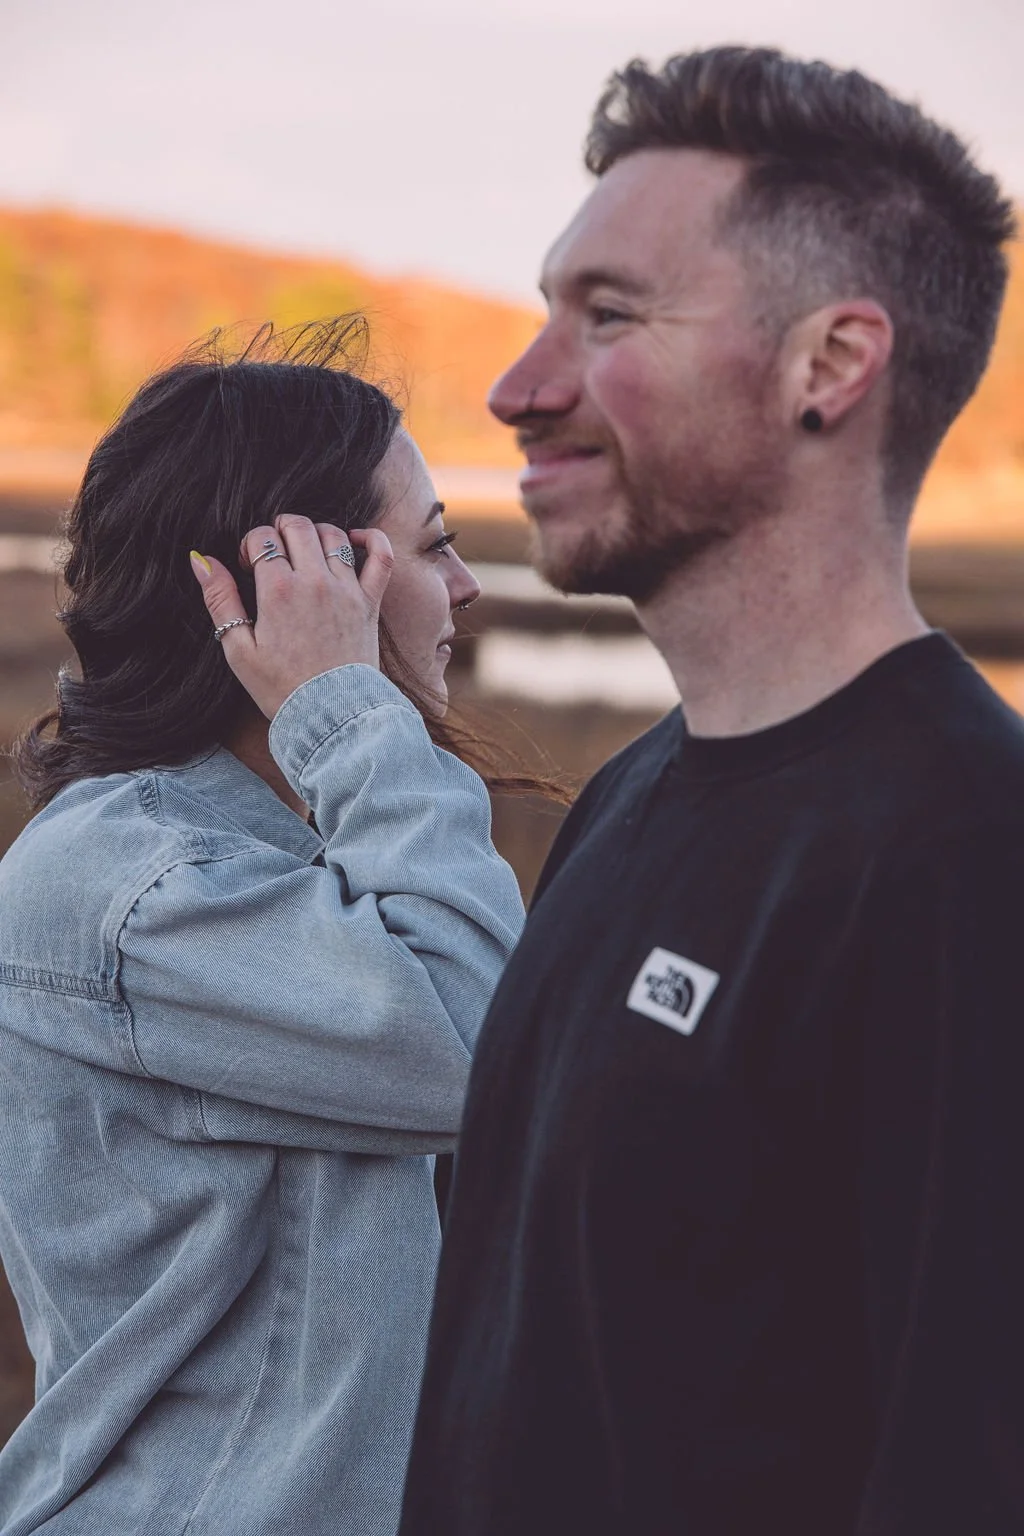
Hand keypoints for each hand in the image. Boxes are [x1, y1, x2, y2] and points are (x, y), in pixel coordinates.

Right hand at [190, 515, 394, 719]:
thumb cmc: (281, 688)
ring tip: (305, 550)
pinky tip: (353, 540)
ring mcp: (347, 590)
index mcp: (279, 591)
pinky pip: (380, 556)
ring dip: (315, 532)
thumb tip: (200, 560)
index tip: (249, 566)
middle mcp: (315, 582)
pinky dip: (370, 539)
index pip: (262, 537)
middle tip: (274, 552)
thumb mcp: (238, 649)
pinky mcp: (370, 602)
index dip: (251, 544)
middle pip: (297, 527)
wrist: (331, 716)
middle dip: (280, 530)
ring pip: (333, 535)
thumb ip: (220, 599)